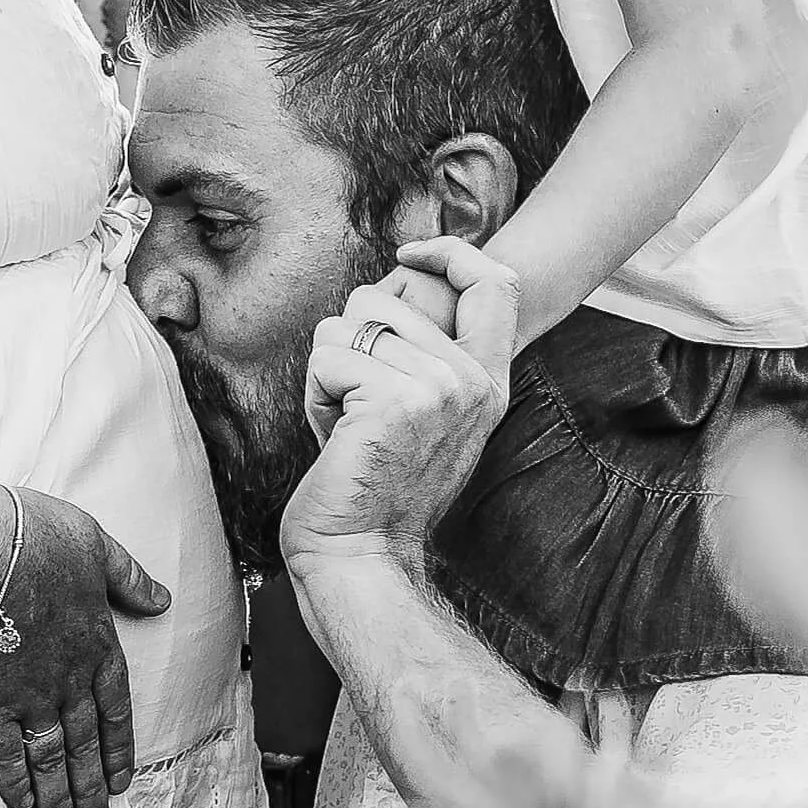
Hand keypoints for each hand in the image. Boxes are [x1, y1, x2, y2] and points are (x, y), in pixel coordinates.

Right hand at [0, 486, 168, 807]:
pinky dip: (17, 782)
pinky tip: (23, 806)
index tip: (120, 781)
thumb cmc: (37, 539)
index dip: (118, 748)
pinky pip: (6, 754)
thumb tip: (162, 598)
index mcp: (99, 645)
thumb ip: (129, 577)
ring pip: (52, 760)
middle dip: (91, 789)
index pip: (116, 709)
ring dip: (62, 799)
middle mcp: (70, 681)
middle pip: (85, 746)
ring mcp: (30, 697)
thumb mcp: (97, 546)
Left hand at [282, 238, 517, 577]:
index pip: (493, 284)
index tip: (410, 254)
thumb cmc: (371, 484)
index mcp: (487, 382)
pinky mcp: (393, 400)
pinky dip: (315, 395)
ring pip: (346, 325)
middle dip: (349, 344)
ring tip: (348, 425)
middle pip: (381, 297)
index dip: (450, 252)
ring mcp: (439, 388)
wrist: (360, 555)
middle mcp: (472, 380)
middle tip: (359, 410)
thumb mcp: (422, 412)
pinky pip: (327, 357)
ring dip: (329, 372)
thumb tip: (402, 278)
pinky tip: (335, 437)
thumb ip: (425, 355)